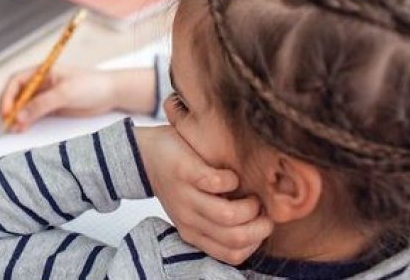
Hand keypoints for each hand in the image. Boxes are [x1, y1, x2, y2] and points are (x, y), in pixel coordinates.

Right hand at [0, 67, 119, 131]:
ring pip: (23, 106)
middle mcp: (41, 83)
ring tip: (14, 129)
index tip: (6, 110)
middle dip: (9, 108)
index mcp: (42, 71)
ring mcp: (45, 96)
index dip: (7, 96)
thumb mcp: (65, 93)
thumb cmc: (91, 85)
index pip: (17, 81)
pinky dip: (26, 121)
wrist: (110, 94)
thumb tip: (20, 115)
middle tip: (6, 123)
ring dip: (17, 117)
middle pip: (17, 94)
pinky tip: (23, 128)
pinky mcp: (51, 108)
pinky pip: (33, 114)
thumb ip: (41, 104)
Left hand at [135, 125, 272, 264]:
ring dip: (249, 205)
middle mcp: (189, 220)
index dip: (256, 242)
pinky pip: (216, 183)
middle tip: (262, 210)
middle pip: (235, 239)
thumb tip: (260, 225)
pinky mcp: (185, 172)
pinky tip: (230, 175)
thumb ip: (219, 222)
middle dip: (260, 226)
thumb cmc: (180, 183)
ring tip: (250, 194)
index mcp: (194, 233)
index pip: (233, 255)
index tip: (261, 224)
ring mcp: (185, 197)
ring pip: (228, 216)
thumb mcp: (196, 211)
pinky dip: (231, 179)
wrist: (147, 154)